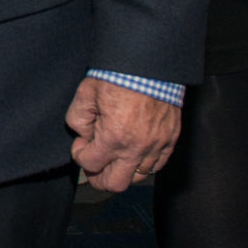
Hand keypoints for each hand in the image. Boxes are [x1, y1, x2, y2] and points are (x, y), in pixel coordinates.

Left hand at [66, 76, 180, 191]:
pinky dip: (144, 164)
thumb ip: (77, 120)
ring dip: (123, 170)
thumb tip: (83, 136)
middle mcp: (137, 146)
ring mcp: (157, 145)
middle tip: (95, 165)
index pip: (90, 164)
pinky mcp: (170, 139)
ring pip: (138, 177)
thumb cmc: (119, 76)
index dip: (80, 155)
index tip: (81, 144)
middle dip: (99, 177)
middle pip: (115, 183)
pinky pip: (158, 165)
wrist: (150, 64)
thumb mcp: (86, 94)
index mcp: (114, 137)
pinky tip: (134, 152)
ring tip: (115, 157)